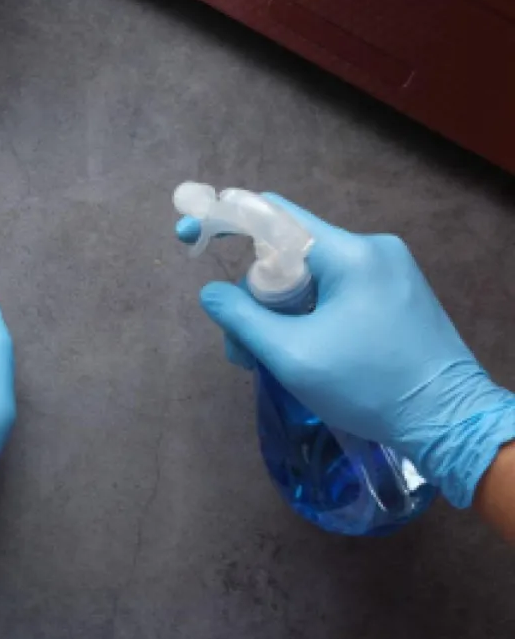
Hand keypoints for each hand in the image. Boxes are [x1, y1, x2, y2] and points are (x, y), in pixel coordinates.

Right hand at [178, 195, 514, 507]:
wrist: (451, 423)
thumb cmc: (369, 388)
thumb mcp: (292, 356)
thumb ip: (242, 318)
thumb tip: (211, 293)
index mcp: (349, 254)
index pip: (273, 215)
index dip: (222, 219)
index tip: (187, 232)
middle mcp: (371, 249)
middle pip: (288, 252)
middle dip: (254, 293)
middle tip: (240, 345)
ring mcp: (389, 270)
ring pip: (310, 275)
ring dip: (279, 310)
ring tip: (268, 360)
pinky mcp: (396, 293)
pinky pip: (335, 289)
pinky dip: (308, 314)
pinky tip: (300, 349)